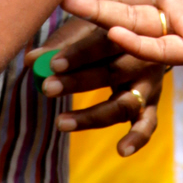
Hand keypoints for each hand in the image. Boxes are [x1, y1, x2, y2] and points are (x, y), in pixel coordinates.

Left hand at [24, 18, 164, 155]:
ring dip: (92, 116)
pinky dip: (137, 138)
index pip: (102, 43)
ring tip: (61, 123)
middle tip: (48, 88)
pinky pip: (147, 124)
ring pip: (124, 104)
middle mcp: (143, 59)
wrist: (144, 35)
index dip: (78, 54)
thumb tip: (32, 60)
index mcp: (127, 33)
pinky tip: (121, 151)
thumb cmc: (103, 32)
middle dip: (77, 82)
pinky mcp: (151, 105)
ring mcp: (150, 84)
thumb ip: (59, 46)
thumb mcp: (82, 31)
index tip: (52, 64)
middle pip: (112, 73)